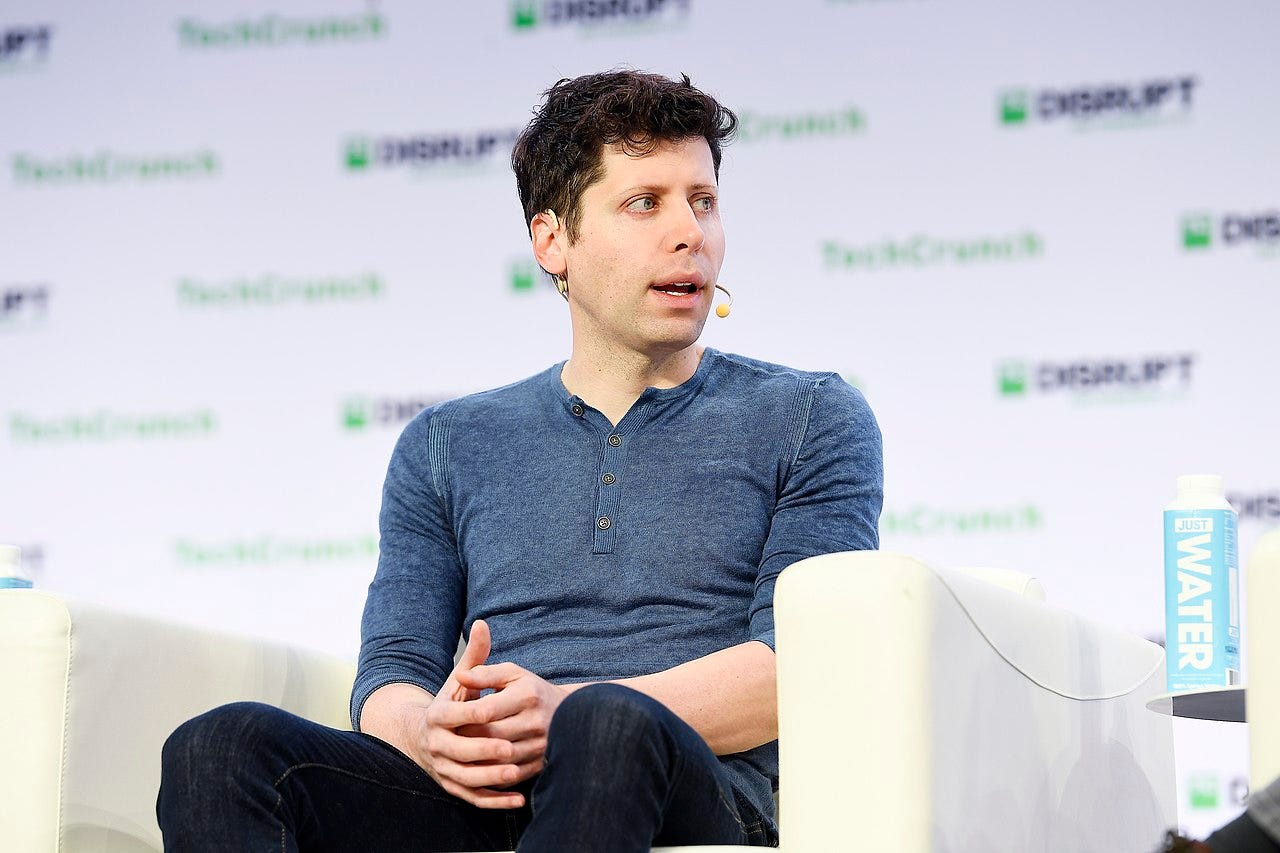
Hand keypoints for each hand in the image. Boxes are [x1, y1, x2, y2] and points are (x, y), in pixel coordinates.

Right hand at [418, 620, 526, 808]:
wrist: (424, 737)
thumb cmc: (452, 703)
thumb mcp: (460, 680)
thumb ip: (475, 656)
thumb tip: (482, 623)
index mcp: (437, 715)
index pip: (455, 715)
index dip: (474, 714)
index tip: (495, 712)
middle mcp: (436, 744)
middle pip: (459, 751)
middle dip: (485, 750)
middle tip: (510, 749)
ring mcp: (444, 768)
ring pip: (466, 777)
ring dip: (490, 778)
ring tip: (515, 773)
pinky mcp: (453, 787)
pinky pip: (473, 797)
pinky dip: (495, 801)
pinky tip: (518, 799)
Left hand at [449, 658, 568, 783]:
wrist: (569, 712)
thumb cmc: (531, 689)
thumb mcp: (511, 674)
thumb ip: (485, 674)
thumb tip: (461, 676)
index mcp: (528, 695)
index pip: (487, 711)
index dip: (465, 717)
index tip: (451, 719)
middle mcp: (537, 722)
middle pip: (492, 738)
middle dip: (467, 740)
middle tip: (452, 739)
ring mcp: (541, 745)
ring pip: (500, 761)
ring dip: (477, 761)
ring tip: (462, 755)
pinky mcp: (542, 764)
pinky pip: (511, 776)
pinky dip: (492, 776)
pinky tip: (480, 769)